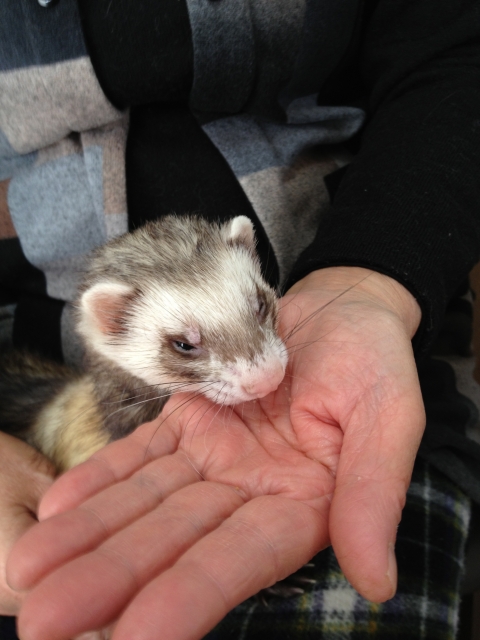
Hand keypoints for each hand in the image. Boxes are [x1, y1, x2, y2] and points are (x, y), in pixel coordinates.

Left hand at [8, 267, 424, 639]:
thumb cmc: (375, 361)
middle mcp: (249, 490)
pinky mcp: (191, 418)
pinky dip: (103, 477)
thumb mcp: (388, 418)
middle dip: (112, 577)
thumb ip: (374, 494)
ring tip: (31, 569)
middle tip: (46, 618)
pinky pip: (142, 452)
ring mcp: (215, 454)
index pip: (239, 559)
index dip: (189, 596)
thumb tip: (377, 580)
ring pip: (146, 501)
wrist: (341, 308)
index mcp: (302, 504)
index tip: (136, 635)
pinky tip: (60, 505)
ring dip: (91, 534)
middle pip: (174, 540)